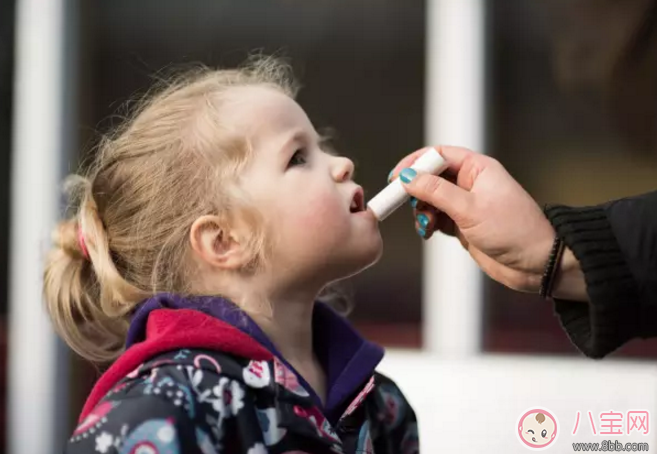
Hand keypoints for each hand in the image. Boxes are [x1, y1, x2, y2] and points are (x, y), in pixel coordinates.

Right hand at [389, 146, 557, 292]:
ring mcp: (466, 204)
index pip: (438, 155)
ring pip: (431, 199)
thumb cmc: (514, 230)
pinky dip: (428, 223)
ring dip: (421, 210)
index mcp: (478, 168)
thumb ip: (436, 192)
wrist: (536, 263)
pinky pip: (436, 218)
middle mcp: (471, 183)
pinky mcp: (463, 224)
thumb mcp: (470, 209)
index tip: (396, 177)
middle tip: (405, 204)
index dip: (415, 163)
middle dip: (416, 190)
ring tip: (426, 224)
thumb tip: (408, 177)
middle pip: (431, 177)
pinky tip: (429, 232)